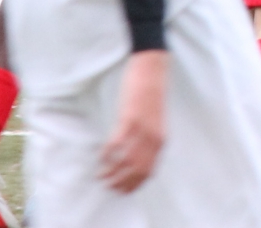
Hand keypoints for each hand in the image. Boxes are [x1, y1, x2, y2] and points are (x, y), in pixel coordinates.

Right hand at [99, 49, 168, 192]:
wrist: (153, 68)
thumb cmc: (152, 93)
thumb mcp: (155, 120)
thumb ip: (150, 137)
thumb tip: (139, 152)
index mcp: (161, 139)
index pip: (149, 171)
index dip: (135, 184)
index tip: (123, 191)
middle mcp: (153, 138)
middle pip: (137, 171)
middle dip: (122, 183)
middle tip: (109, 187)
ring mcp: (141, 129)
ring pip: (126, 161)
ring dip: (112, 173)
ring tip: (101, 177)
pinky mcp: (129, 119)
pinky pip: (116, 144)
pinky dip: (107, 154)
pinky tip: (100, 157)